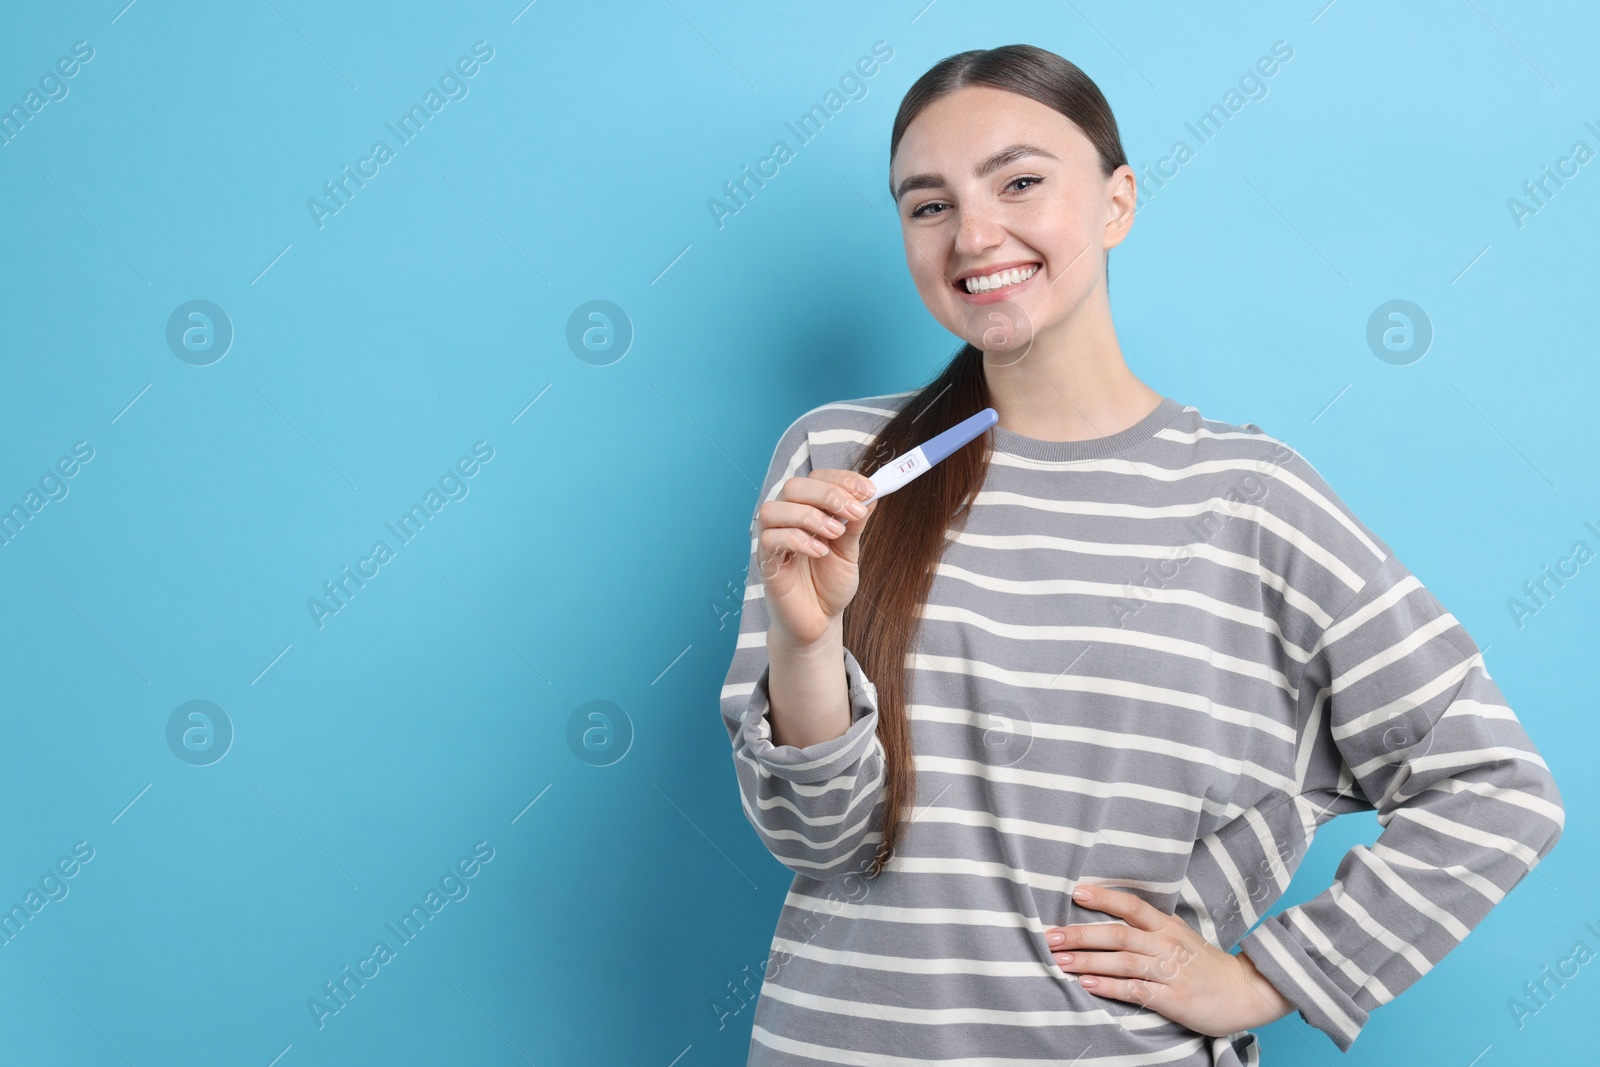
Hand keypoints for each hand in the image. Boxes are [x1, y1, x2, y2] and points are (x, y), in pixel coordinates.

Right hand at [754, 469, 877, 647]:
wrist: (819, 621)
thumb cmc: (829, 583)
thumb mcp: (849, 551)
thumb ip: (854, 524)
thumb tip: (869, 495)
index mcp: (807, 509)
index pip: (817, 479)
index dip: (842, 479)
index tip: (869, 490)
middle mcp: (786, 519)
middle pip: (794, 487)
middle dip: (828, 494)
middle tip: (855, 511)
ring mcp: (772, 539)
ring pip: (775, 508)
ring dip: (809, 515)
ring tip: (835, 534)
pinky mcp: (765, 561)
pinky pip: (771, 539)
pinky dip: (798, 540)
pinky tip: (819, 552)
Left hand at [1044, 884, 1295, 1036]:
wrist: (1246, 992)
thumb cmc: (1205, 964)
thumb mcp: (1180, 935)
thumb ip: (1150, 926)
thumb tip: (1112, 914)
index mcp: (1167, 926)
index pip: (1132, 905)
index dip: (1104, 897)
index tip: (1075, 892)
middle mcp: (1167, 945)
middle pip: (1118, 934)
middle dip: (1081, 934)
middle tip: (1051, 936)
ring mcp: (1170, 972)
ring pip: (1122, 961)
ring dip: (1088, 961)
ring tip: (1060, 961)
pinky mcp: (1173, 999)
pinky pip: (1136, 990)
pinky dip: (1110, 987)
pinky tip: (1088, 985)